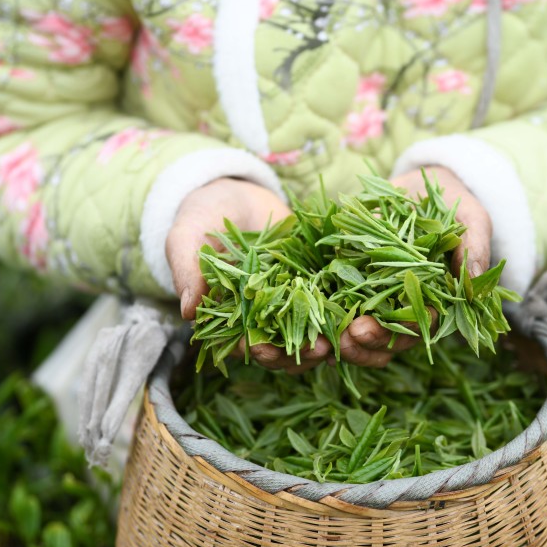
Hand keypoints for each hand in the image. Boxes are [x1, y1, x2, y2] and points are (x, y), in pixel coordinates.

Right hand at [167, 177, 328, 373]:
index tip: (264, 349)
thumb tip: (188, 313)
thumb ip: (187, 271)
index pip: (244, 344)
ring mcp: (293, 301)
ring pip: (313, 332)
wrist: (235, 193)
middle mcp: (265, 317)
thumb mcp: (187, 238)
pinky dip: (347, 311)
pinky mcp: (318, 281)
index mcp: (231, 317)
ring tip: (340, 338)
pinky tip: (360, 314)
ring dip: (328, 340)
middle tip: (316, 350)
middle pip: (284, 347)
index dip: (255, 350)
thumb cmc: (202, 217)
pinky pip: (334, 301)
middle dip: (299, 354)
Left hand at [338, 166, 491, 367]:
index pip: (422, 326)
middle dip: (367, 341)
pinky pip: (334, 304)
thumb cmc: (451, 202)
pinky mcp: (350, 279)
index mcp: (437, 300)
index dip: (403, 331)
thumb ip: (473, 246)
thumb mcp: (469, 217)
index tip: (375, 330)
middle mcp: (405, 305)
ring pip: (360, 330)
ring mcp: (376, 296)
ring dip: (343, 338)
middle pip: (388, 337)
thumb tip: (473, 281)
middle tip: (349, 335)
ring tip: (325, 336)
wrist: (418, 184)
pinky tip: (306, 316)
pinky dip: (321, 314)